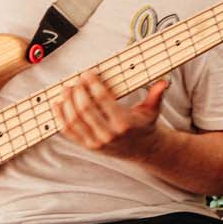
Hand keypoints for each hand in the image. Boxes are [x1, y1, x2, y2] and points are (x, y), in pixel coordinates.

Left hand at [55, 71, 169, 157]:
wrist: (142, 150)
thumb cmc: (144, 125)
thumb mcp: (152, 110)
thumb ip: (156, 95)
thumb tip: (164, 82)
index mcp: (123, 123)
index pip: (102, 99)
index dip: (92, 83)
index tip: (88, 73)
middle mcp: (108, 134)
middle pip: (84, 108)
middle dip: (77, 90)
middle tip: (76, 80)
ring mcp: (96, 142)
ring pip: (73, 119)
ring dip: (66, 101)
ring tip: (67, 89)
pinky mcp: (88, 146)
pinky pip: (68, 131)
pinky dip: (60, 116)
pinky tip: (58, 104)